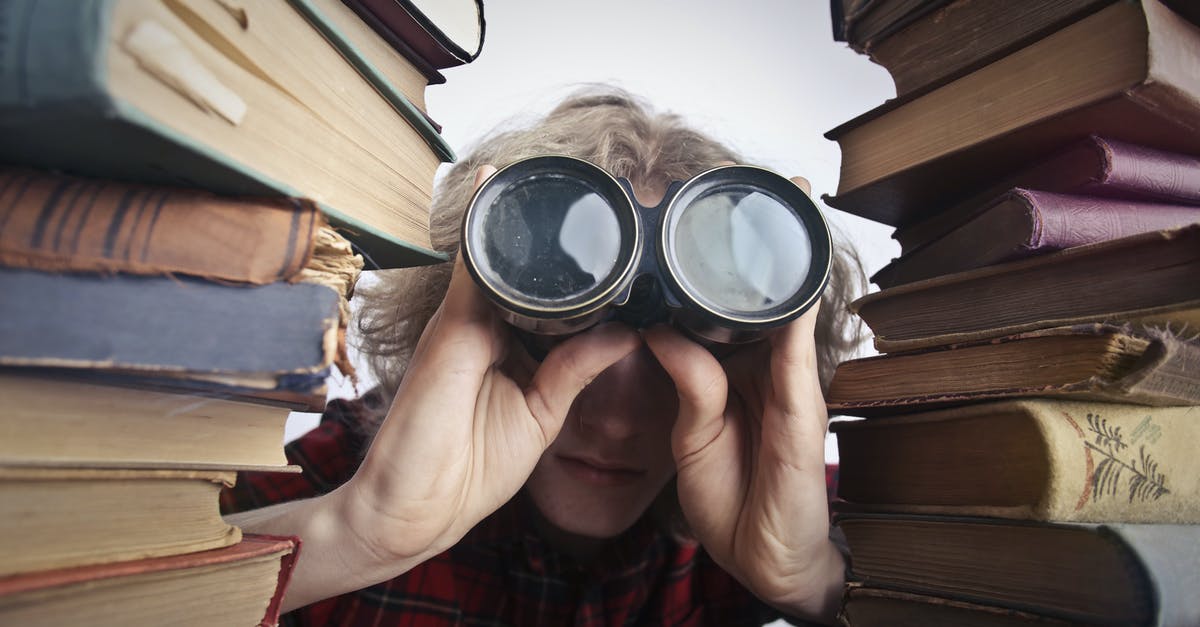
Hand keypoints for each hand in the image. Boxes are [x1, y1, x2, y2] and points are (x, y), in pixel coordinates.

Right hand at [265, 166, 641, 606]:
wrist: (414, 508)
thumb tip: (627, 332)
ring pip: (497, 255)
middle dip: (555, 234)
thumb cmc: (470, 470)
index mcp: (509, 345)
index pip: (547, 294)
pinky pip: (470, 264)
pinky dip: (483, 227)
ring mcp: (465, 319)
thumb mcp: (540, 415)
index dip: (578, 270)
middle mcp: (484, 323)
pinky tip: (499, 184)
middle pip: (524, 267)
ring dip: (524, 218)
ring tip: (566, 174)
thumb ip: (576, 370)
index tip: (620, 238)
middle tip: (605, 191)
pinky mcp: (450, 325)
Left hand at [641, 176, 844, 623]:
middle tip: (762, 183)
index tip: (704, 212)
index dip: (718, 262)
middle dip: (764, 242)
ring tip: (788, 202)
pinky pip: (797, 354)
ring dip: (788, 259)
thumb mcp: (694, 431)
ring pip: (789, 310)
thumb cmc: (732, 494)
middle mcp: (767, 366)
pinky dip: (797, 313)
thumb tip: (659, 329)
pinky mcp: (802, 409)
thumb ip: (687, 378)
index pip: (727, 304)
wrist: (763, 555)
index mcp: (737, 368)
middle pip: (765, 294)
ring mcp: (789, 384)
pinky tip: (794, 276)